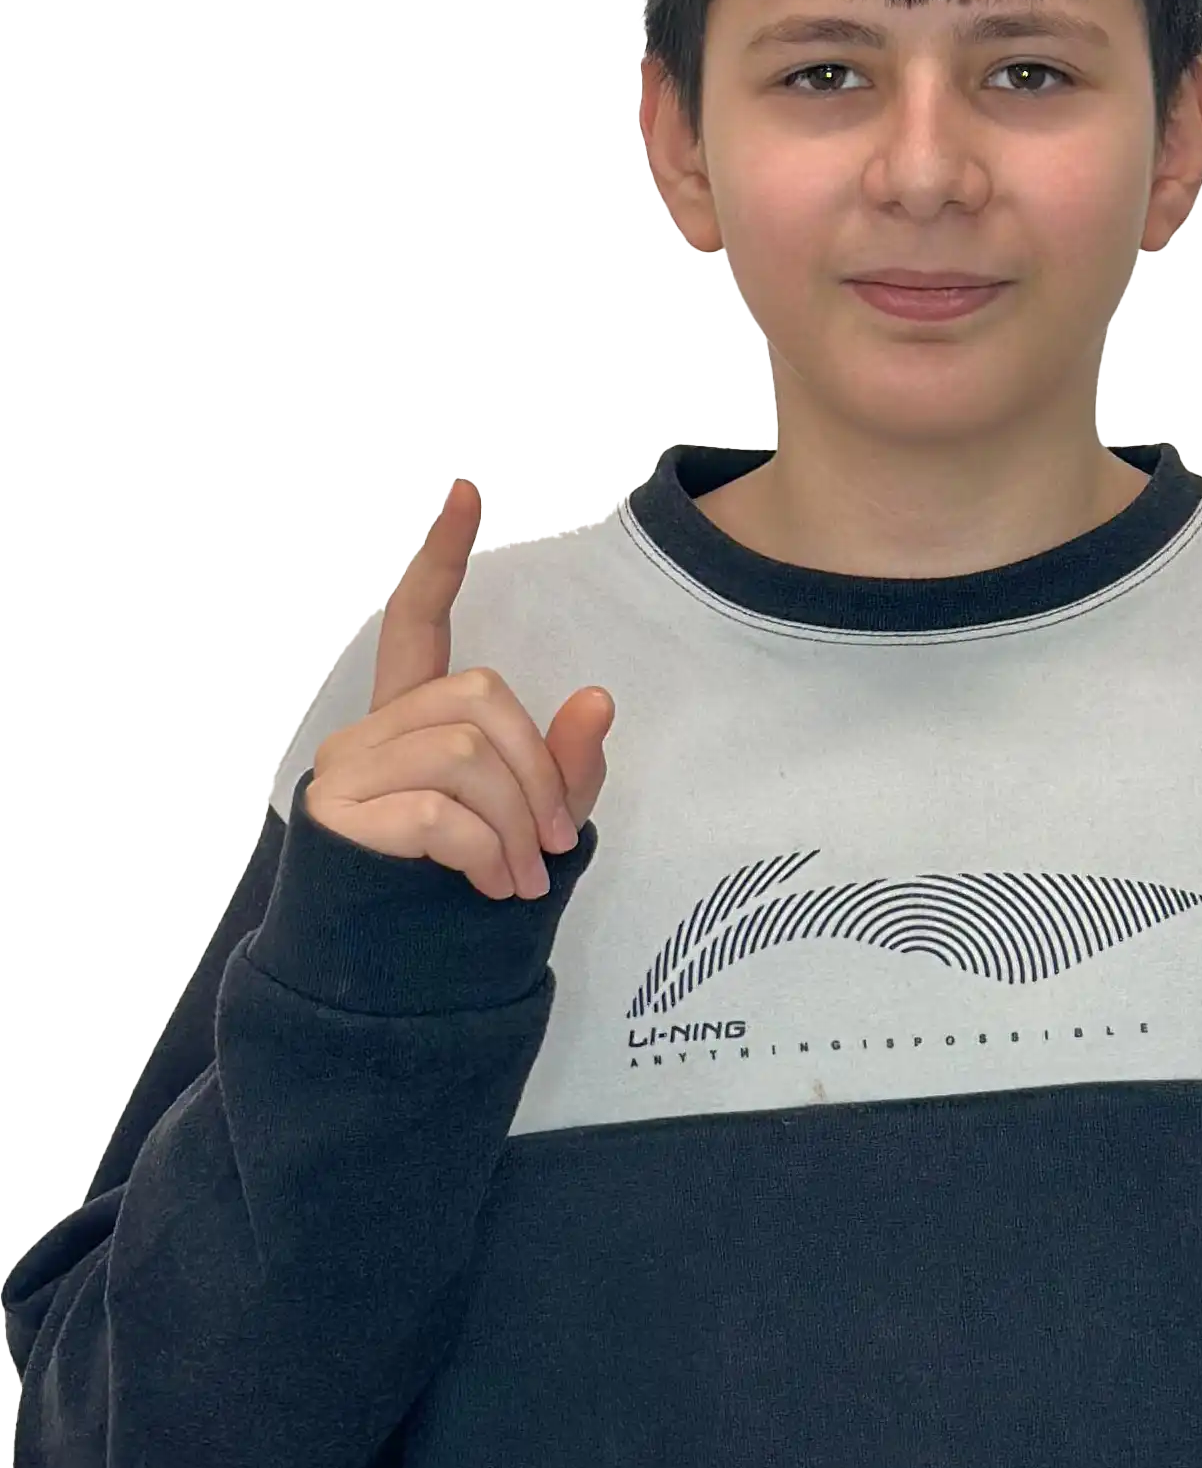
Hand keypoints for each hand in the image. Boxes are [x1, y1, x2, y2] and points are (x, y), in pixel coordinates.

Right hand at [302, 477, 614, 902]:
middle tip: (554, 843)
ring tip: (521, 877)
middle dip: (538, 773)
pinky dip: (482, 851)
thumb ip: (565, 767)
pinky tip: (491, 886)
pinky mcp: (338, 815)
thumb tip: (597, 698)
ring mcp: (347, 768)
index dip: (441, 553)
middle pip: (481, 699)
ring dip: (514, 825)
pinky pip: (436, 811)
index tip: (467, 489)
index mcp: (413, 719)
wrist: (398, 978)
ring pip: (466, 753)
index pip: (420, 616)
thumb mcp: (533, 824)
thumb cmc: (464, 887)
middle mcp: (370, 730)